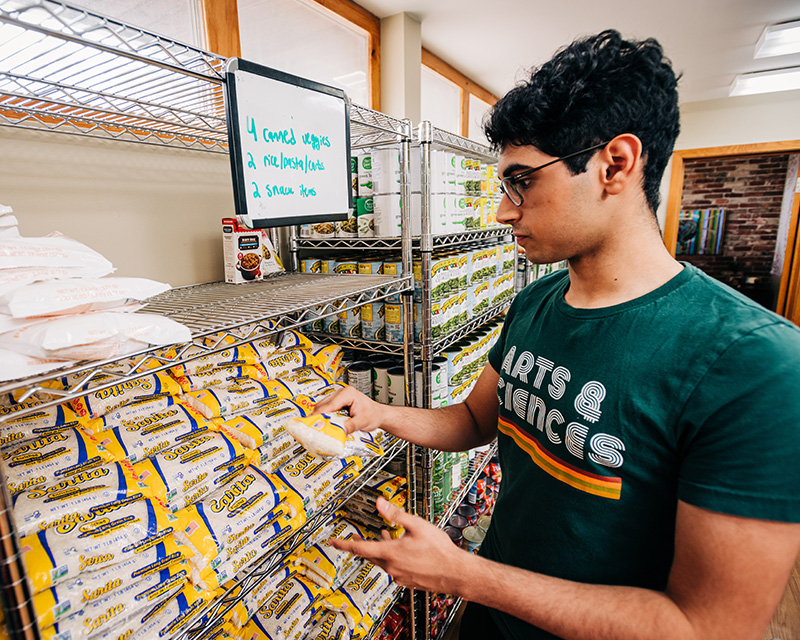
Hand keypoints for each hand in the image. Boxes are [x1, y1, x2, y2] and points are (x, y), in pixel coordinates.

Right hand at [313, 385, 386, 433]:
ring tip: (319, 429)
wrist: (378, 414)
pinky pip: (325, 410)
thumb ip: (350, 426)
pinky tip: (325, 426)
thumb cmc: (373, 414)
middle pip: (322, 405)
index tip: (314, 424)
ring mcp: (337, 398)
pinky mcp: (336, 404)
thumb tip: (339, 431)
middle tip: (315, 430)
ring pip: (322, 408)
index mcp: (347, 393)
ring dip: (320, 418)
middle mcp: (341, 393)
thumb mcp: (363, 422)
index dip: (320, 415)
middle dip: (317, 418)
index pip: (329, 405)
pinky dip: (324, 418)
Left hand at [328, 496, 470, 593]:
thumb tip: (380, 503)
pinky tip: (398, 550)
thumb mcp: (417, 525)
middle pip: (368, 555)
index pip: (359, 548)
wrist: (455, 573)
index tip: (333, 542)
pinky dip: (389, 557)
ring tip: (381, 537)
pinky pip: (392, 568)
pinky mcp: (407, 580)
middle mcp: (391, 567)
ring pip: (381, 562)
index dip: (344, 544)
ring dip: (377, 550)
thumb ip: (396, 515)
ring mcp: (399, 575)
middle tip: (351, 538)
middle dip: (359, 545)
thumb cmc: (439, 551)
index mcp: (390, 553)